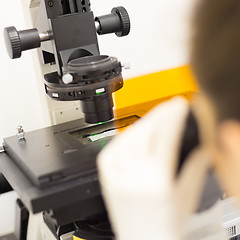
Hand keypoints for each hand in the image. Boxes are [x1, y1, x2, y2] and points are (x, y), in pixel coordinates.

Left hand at [97, 97, 209, 239]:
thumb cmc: (166, 224)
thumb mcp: (188, 194)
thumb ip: (197, 166)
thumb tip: (201, 144)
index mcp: (157, 180)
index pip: (165, 136)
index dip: (173, 116)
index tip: (179, 106)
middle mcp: (134, 176)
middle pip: (145, 133)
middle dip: (159, 114)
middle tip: (168, 106)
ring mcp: (117, 176)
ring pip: (128, 138)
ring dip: (143, 123)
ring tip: (155, 117)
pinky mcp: (106, 178)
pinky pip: (112, 149)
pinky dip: (124, 137)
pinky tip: (134, 132)